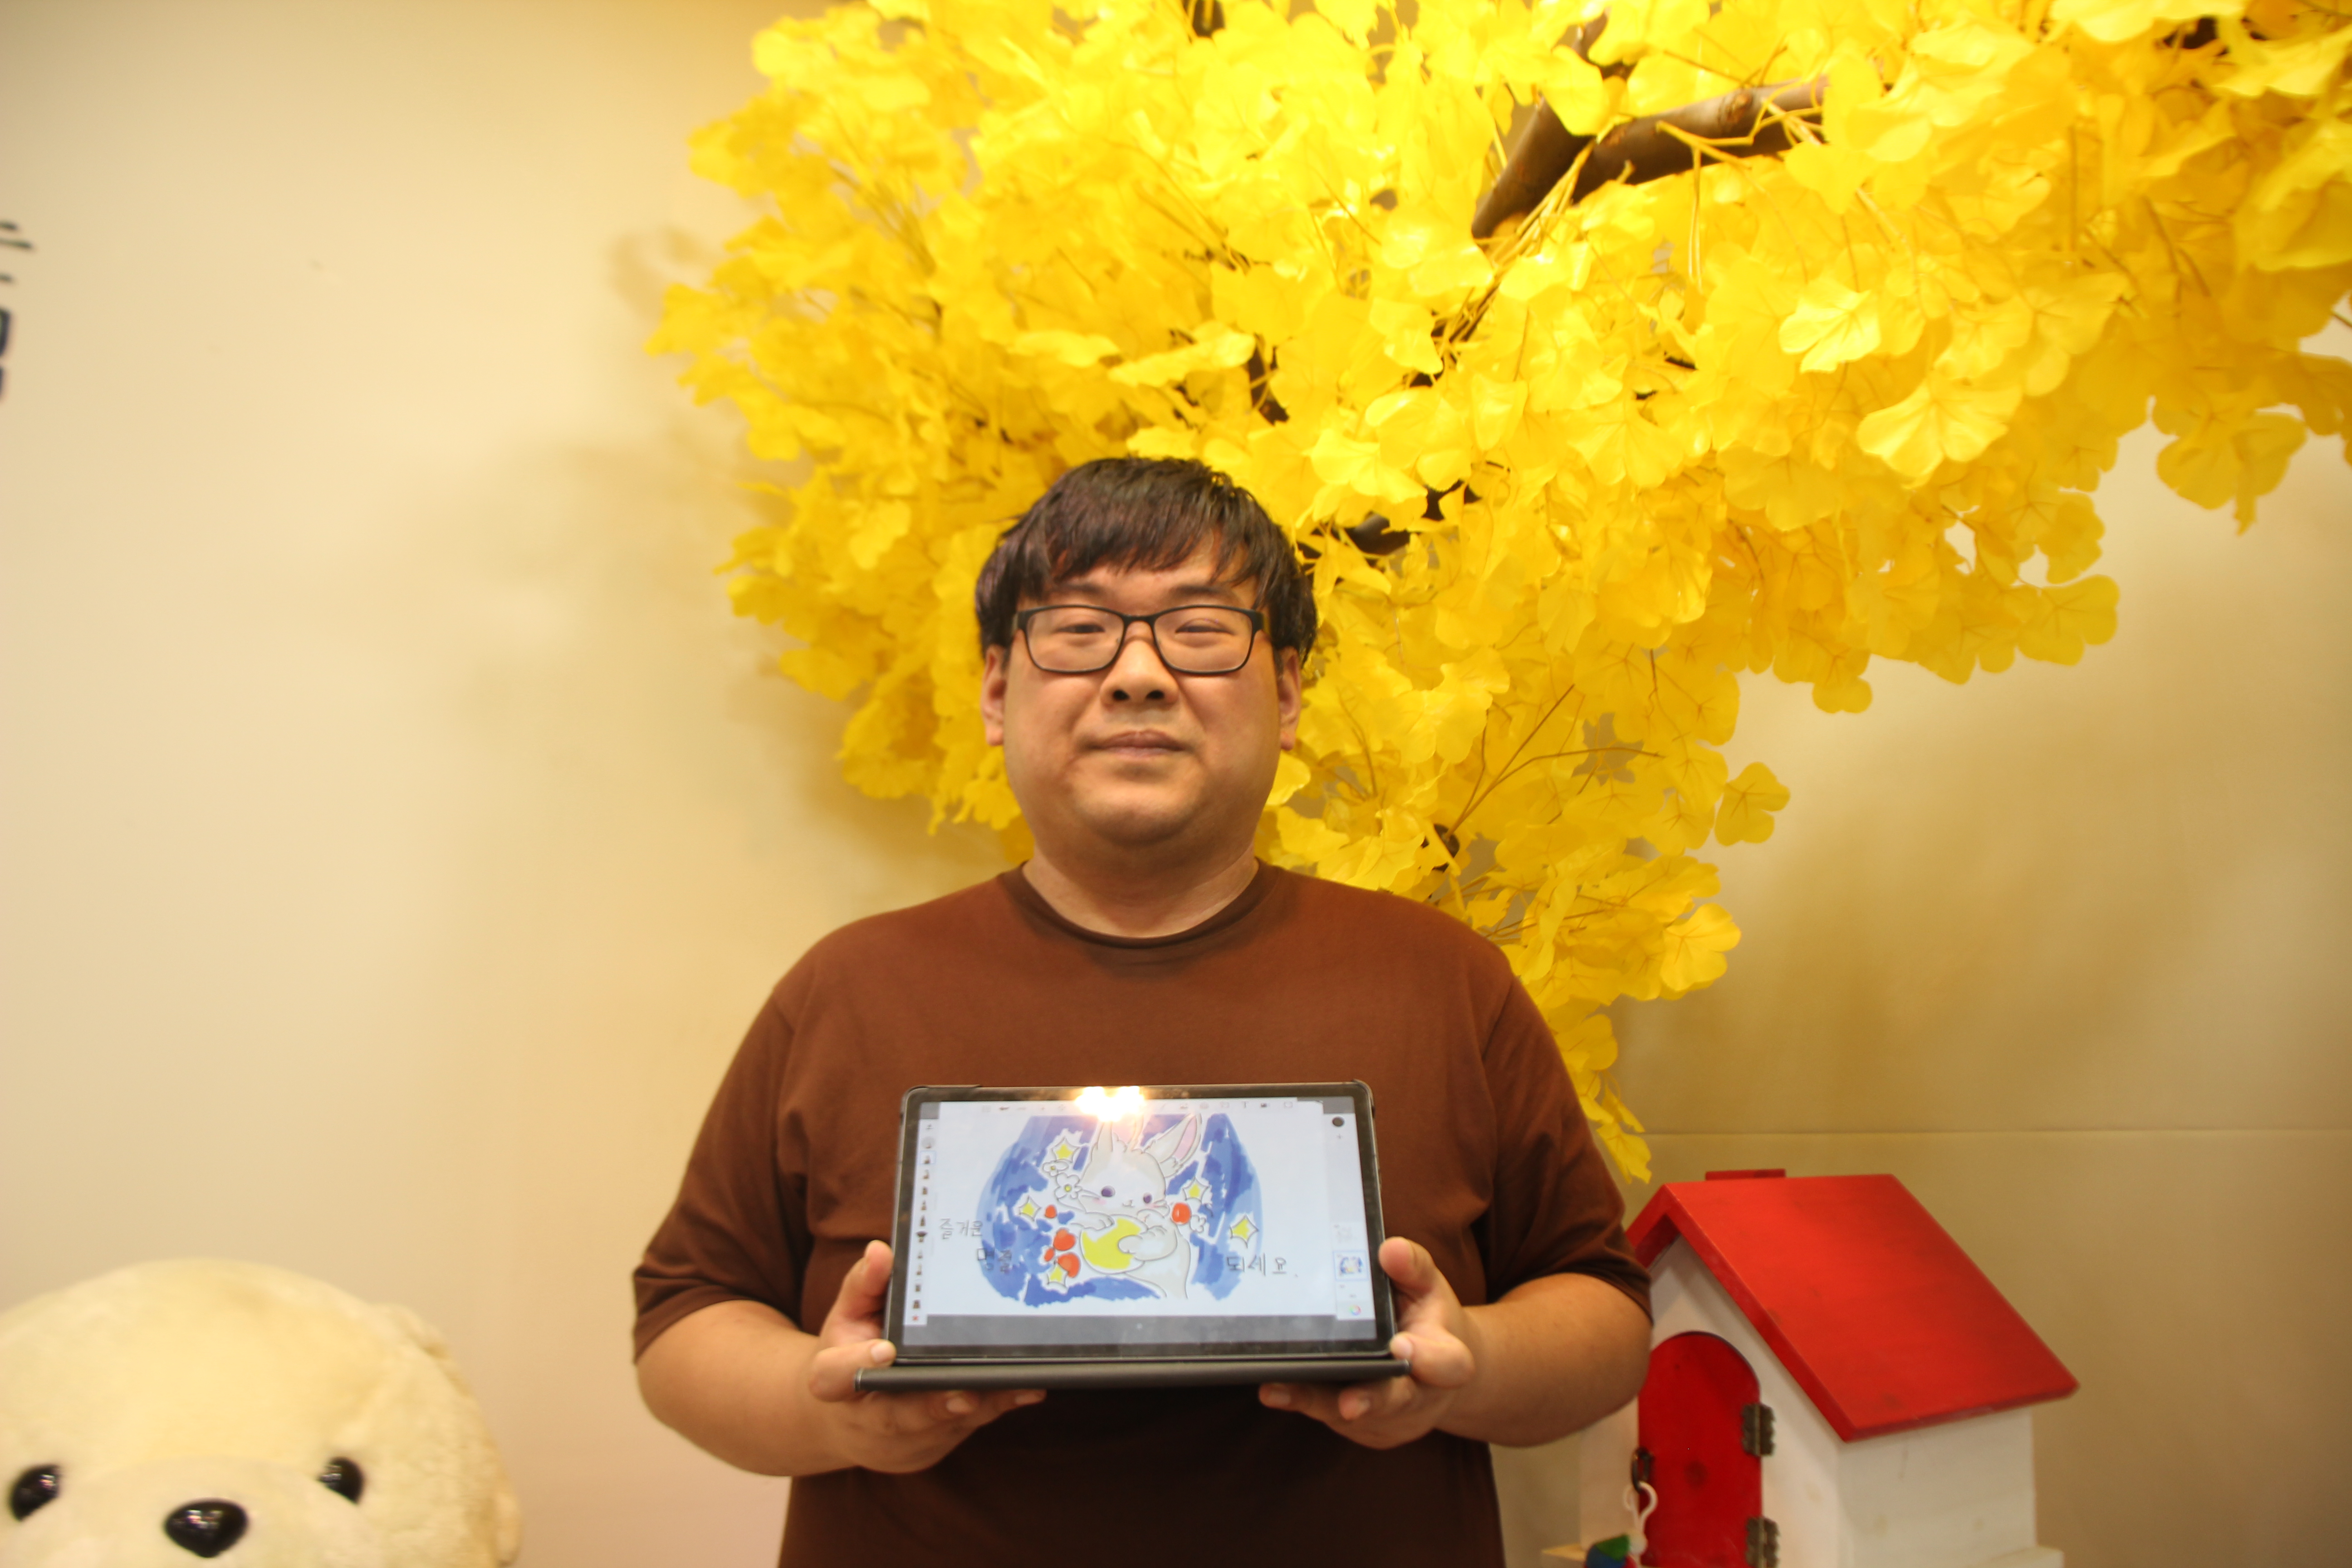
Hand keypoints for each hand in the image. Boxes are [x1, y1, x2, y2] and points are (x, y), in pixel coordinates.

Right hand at [804, 1240, 1044, 1473]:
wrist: (854, 1420)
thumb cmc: (851, 1353)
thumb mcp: (848, 1316)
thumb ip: (863, 1285)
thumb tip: (881, 1251)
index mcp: (835, 1381)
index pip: (835, 1378)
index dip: (855, 1366)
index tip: (884, 1350)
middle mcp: (869, 1417)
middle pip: (898, 1416)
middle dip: (934, 1405)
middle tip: (964, 1393)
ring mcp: (907, 1435)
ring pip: (945, 1423)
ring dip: (982, 1406)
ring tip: (1017, 1383)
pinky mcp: (938, 1438)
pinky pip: (970, 1426)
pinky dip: (998, 1407)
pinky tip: (1028, 1390)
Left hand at [1257, 1237, 1478, 1449]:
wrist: (1435, 1369)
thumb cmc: (1426, 1319)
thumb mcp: (1427, 1286)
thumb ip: (1412, 1267)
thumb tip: (1390, 1249)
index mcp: (1445, 1354)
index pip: (1446, 1362)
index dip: (1427, 1358)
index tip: (1401, 1345)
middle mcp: (1421, 1395)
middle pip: (1397, 1401)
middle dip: (1370, 1400)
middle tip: (1347, 1403)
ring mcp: (1392, 1418)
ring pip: (1354, 1416)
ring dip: (1317, 1403)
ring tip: (1279, 1389)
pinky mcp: (1367, 1429)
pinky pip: (1333, 1418)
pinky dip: (1306, 1403)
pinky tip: (1278, 1389)